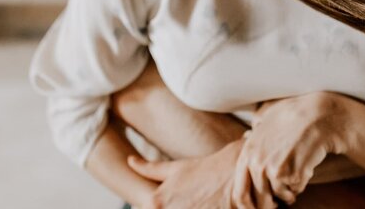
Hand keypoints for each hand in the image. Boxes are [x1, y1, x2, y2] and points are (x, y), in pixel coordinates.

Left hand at [128, 139, 242, 208]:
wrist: (233, 174)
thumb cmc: (203, 169)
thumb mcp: (175, 168)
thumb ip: (148, 168)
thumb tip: (130, 161)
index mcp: (155, 202)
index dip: (152, 207)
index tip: (170, 200)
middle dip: (170, 208)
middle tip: (187, 200)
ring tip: (195, 202)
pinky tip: (202, 206)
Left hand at [231, 92, 346, 207]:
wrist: (317, 115)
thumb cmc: (294, 113)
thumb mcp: (266, 115)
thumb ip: (254, 127)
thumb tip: (247, 133)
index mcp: (247, 152)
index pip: (240, 192)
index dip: (248, 205)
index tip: (257, 207)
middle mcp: (257, 163)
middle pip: (261, 200)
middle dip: (271, 204)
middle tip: (279, 202)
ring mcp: (274, 170)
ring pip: (280, 195)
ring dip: (289, 192)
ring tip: (296, 177)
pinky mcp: (292, 175)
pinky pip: (296, 190)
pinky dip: (301, 184)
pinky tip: (306, 168)